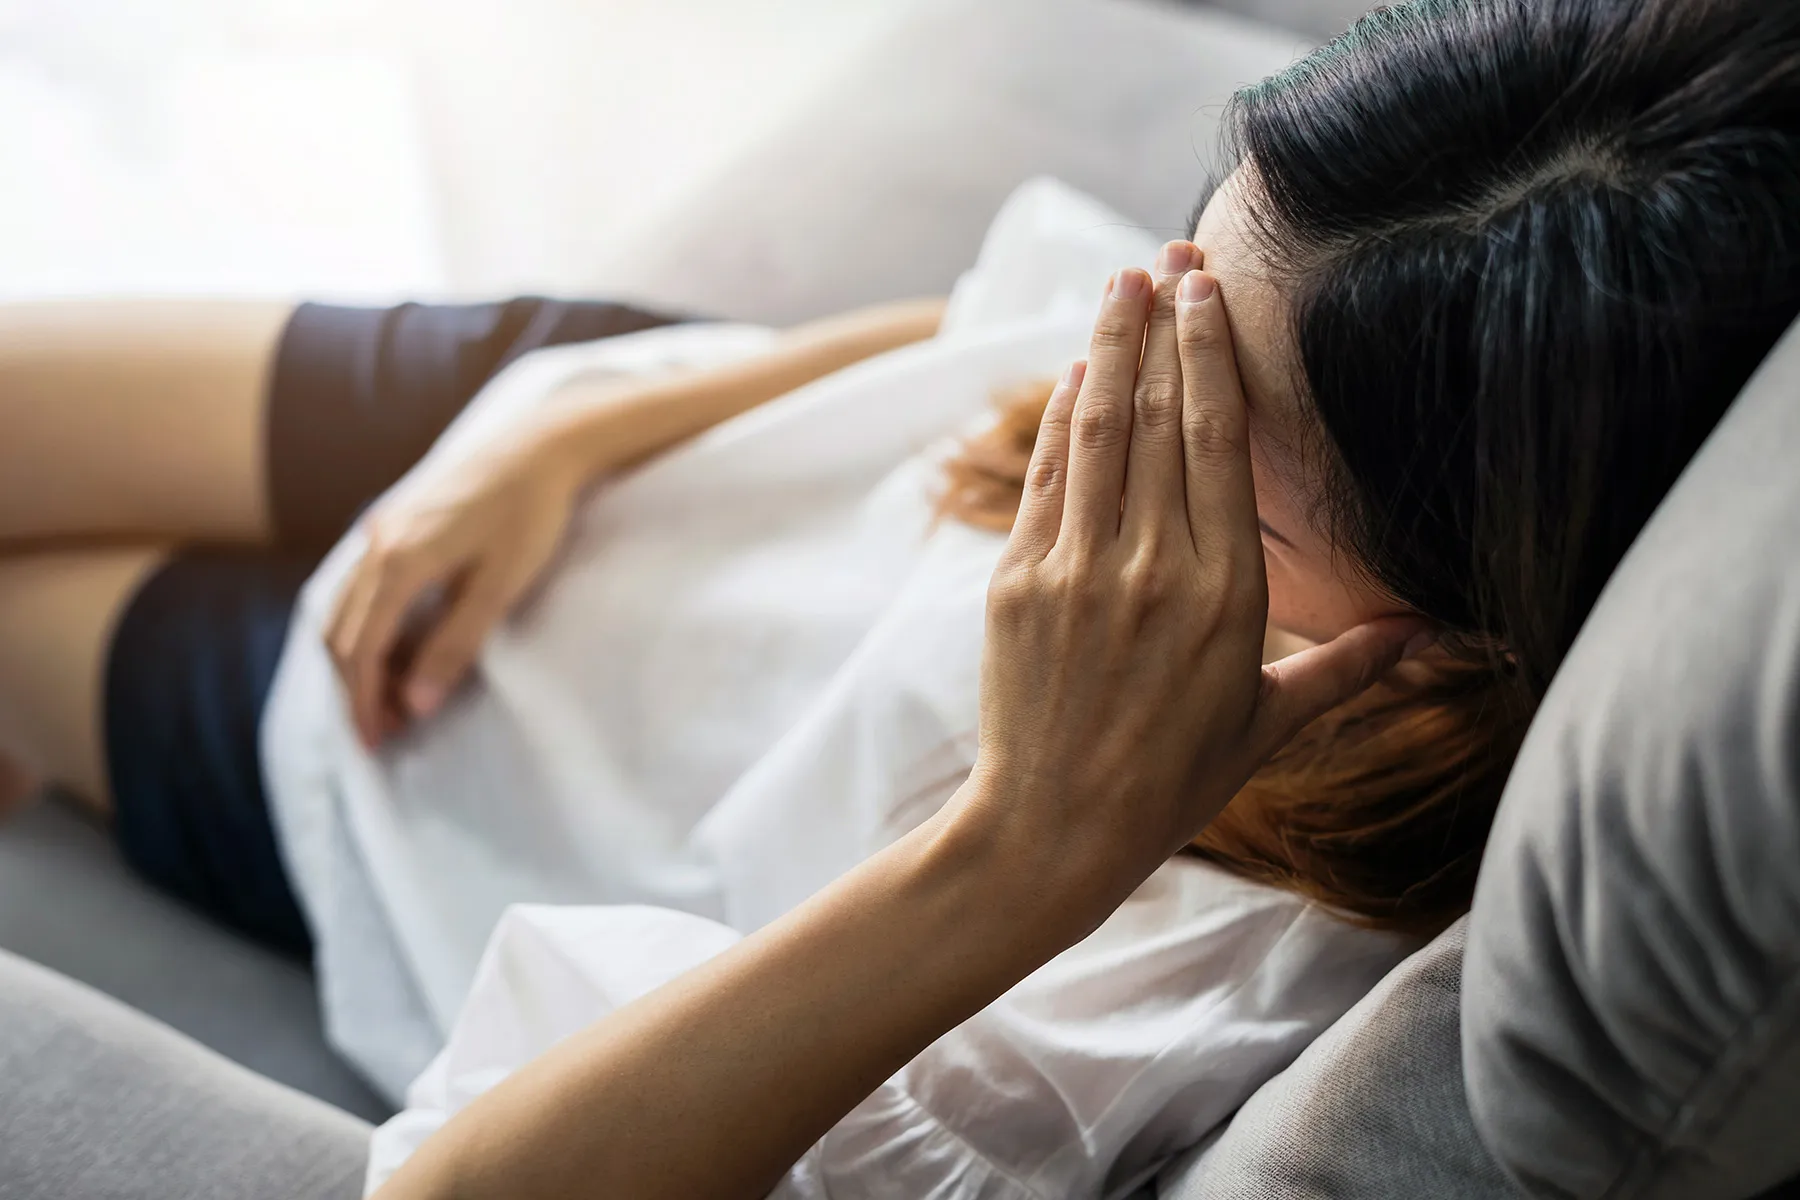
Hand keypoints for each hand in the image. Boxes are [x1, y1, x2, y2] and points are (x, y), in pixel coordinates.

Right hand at [325, 430, 584, 747]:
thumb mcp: (501, 585)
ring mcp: (382, 528)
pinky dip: (366, 624)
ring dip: (357, 658)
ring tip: (389, 697)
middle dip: (356, 688)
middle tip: (384, 730)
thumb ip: (456, 644)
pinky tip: (395, 646)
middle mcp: (377, 543)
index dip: (365, 701)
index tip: (378, 741)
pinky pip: (361, 584)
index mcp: (399, 561)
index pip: (362, 650)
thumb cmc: (530, 513)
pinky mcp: (395, 521)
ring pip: (345, 608)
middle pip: (342, 633)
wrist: (540, 445)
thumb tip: (416, 705)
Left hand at [962, 244, 1430, 919]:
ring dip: (1107, 346)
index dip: (1211, 355)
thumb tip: (1428, 632)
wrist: (1056, 829)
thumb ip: (1348, 667)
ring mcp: (1079, 570)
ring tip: (1119, 284)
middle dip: (1162, 325)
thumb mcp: (1268, 724)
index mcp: (1227, 593)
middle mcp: (1154, 568)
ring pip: (1097, 431)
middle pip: (1157, 415)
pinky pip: (1046, 479)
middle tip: (1167, 257)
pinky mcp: (1019, 583)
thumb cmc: (1171, 782)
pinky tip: (1076, 372)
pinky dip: (1060, 420)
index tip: (1210, 291)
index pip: (1218, 442)